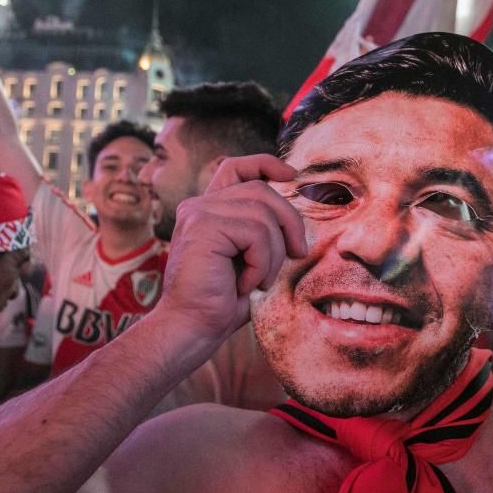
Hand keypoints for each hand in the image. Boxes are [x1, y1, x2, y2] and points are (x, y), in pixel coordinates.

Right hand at [154, 155, 307, 342]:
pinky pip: (255, 234)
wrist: (193, 328)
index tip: (291, 175)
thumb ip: (265, 233)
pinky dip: (261, 263)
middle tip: (297, 254)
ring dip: (274, 253)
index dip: (265, 164)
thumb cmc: (224, 301)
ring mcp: (198, 213)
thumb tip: (299, 221)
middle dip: (290, 221)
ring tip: (261, 280)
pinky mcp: (201, 227)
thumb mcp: (253, 260)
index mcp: (210, 210)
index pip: (236, 167)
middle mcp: (199, 205)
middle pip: (261, 191)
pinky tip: (245, 285)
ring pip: (262, 214)